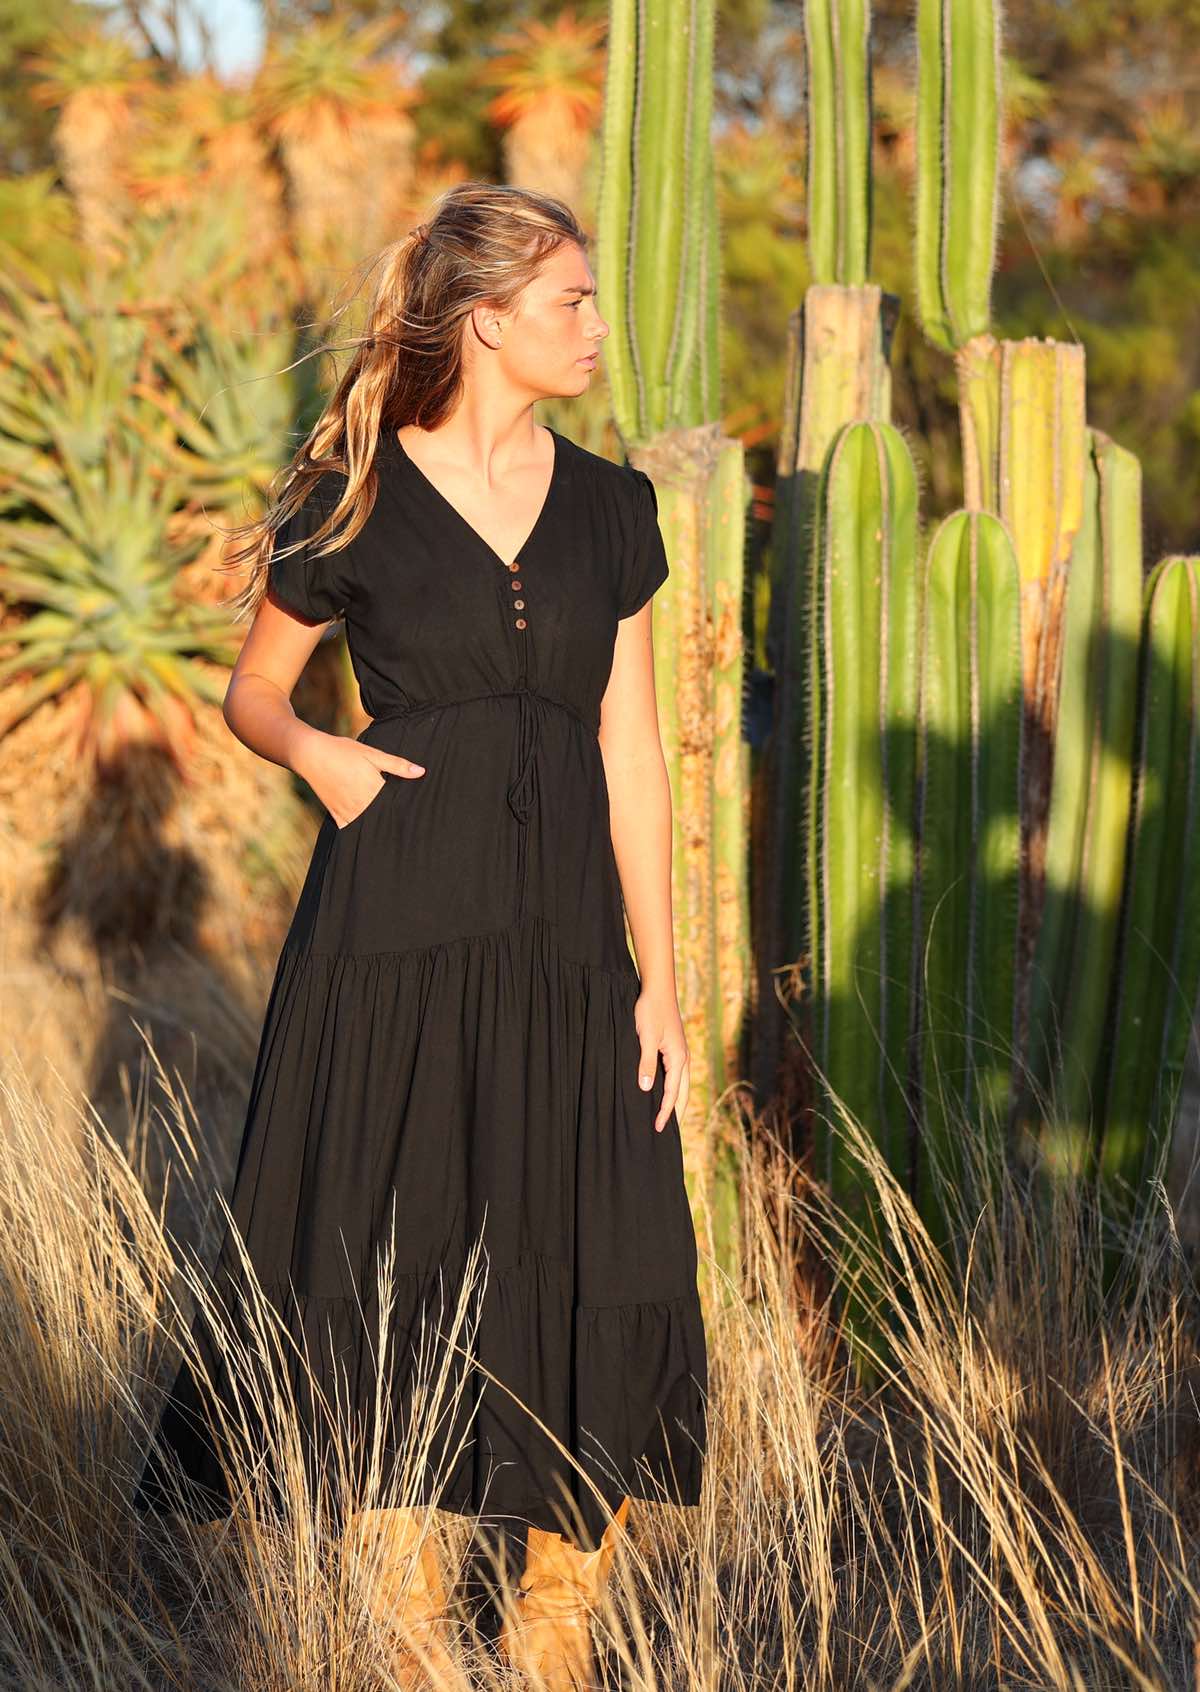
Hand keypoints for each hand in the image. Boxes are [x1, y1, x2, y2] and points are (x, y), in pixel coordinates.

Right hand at [294, 730, 426, 829]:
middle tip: (412, 828)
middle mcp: (360, 804)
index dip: (408, 810)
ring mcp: (347, 812)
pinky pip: (351, 829)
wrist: (310, 754)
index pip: (396, 806)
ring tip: (394, 833)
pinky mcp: (336, 814)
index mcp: (373, 789)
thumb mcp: (372, 754)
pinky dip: (360, 831)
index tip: (419, 815)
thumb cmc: (343, 751)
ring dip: (379, 828)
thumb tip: (421, 772)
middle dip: (395, 821)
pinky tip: (369, 832)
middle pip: (383, 819)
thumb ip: (397, 765)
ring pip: (368, 827)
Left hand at [633, 989, 688, 1132]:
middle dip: (677, 1113)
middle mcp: (683, 1058)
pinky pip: (677, 1075)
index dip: (665, 1112)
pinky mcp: (675, 1047)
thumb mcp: (645, 1038)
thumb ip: (646, 1064)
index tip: (657, 1128)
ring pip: (682, 1084)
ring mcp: (681, 1052)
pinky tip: (665, 1091)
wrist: (658, 988)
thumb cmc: (650, 1011)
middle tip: (668, 1132)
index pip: (673, 1094)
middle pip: (683, 1093)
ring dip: (677, 1102)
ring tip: (670, 1117)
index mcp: (678, 1058)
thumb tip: (647, 1089)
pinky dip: (674, 1088)